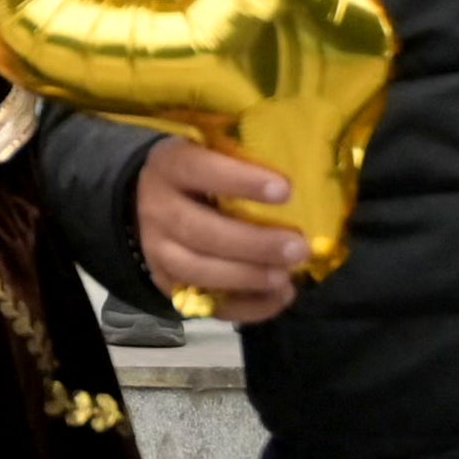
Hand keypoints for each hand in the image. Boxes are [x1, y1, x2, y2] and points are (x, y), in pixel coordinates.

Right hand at [132, 133, 310, 321]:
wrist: (153, 202)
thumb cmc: (201, 174)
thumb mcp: (210, 152)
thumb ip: (244, 156)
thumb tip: (305, 163)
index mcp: (169, 166)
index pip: (199, 170)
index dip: (240, 181)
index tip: (286, 190)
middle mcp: (157, 209)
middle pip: (199, 231)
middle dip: (252, 244)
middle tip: (298, 248)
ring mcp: (158, 251)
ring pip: (197, 271)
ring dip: (247, 278)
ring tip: (287, 277)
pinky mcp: (168, 284)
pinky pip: (206, 304)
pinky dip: (247, 306)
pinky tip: (280, 295)